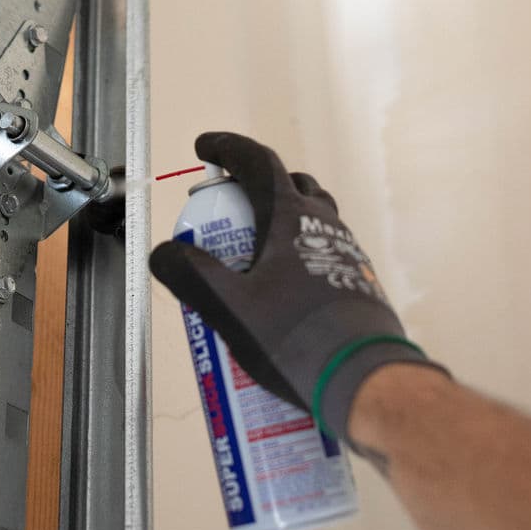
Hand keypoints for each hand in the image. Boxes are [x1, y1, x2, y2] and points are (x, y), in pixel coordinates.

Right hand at [149, 132, 444, 444]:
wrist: (367, 380)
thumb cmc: (296, 340)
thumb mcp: (230, 309)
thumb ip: (191, 276)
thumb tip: (163, 253)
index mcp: (290, 217)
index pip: (258, 163)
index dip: (228, 149)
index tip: (205, 148)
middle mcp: (323, 224)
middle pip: (290, 185)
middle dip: (255, 185)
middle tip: (227, 206)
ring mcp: (347, 251)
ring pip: (311, 217)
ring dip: (279, 219)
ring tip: (251, 251)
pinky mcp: (358, 281)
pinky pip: (323, 249)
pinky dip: (297, 250)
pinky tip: (282, 286)